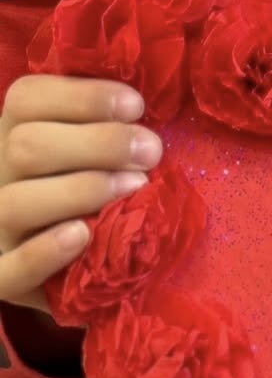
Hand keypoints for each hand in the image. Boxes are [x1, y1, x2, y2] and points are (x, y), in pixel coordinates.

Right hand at [0, 76, 159, 309]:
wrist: (96, 264)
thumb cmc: (113, 190)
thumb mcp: (111, 150)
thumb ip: (117, 124)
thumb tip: (144, 106)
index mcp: (18, 132)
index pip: (26, 98)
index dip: (83, 97)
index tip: (137, 106)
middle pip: (24, 147)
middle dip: (97, 144)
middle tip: (151, 152)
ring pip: (15, 204)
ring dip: (80, 192)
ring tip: (134, 188)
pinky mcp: (5, 280)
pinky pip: (7, 271)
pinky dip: (43, 253)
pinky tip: (82, 235)